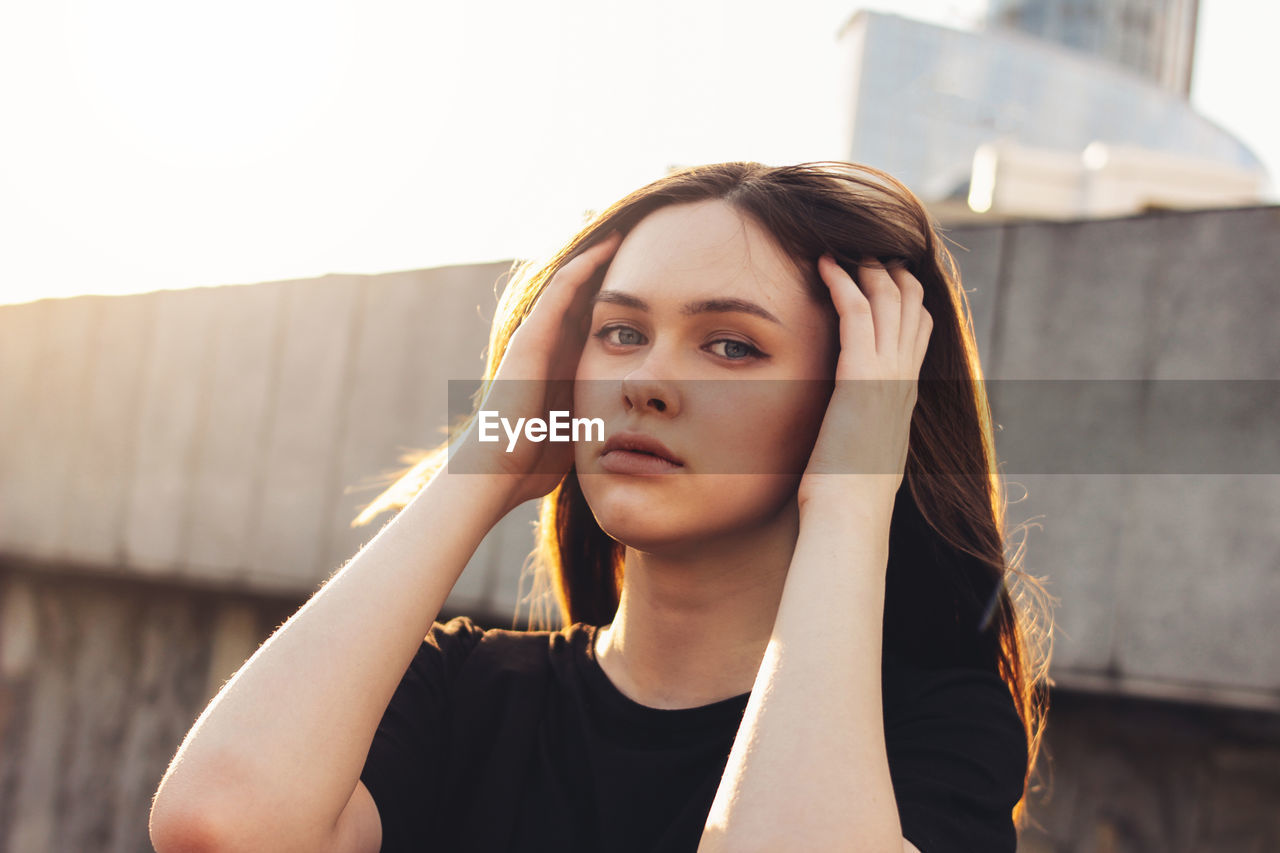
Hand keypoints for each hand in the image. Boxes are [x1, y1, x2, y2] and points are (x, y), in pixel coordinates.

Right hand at [448, 231, 622, 509]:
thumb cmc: (534, 461)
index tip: (657, 277)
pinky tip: (607, 246)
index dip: (623, 297)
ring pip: (572, 284)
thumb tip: (639, 426)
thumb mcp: (582, 428)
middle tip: (646, 237)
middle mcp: (550, 345)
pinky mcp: (530, 337)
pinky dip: (583, 268)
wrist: (496, 473)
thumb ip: (601, 415)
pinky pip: (559, 292)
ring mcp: (537, 338)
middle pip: (586, 294)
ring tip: (628, 228)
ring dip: (599, 255)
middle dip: (612, 268)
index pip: (597, 319)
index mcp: (564, 364)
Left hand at [797, 255, 931, 512]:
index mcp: (905, 396)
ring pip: (888, 300)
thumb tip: (852, 427)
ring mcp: (887, 375)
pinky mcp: (862, 376)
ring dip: (865, 268)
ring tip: (840, 251)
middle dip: (890, 271)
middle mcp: (904, 379)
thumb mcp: (864, 452)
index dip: (905, 297)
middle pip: (911, 305)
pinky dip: (841, 282)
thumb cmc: (849, 494)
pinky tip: (824, 265)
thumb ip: (864, 427)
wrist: (852, 514)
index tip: (883, 275)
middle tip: (862, 251)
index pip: (918, 330)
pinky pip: (856, 313)